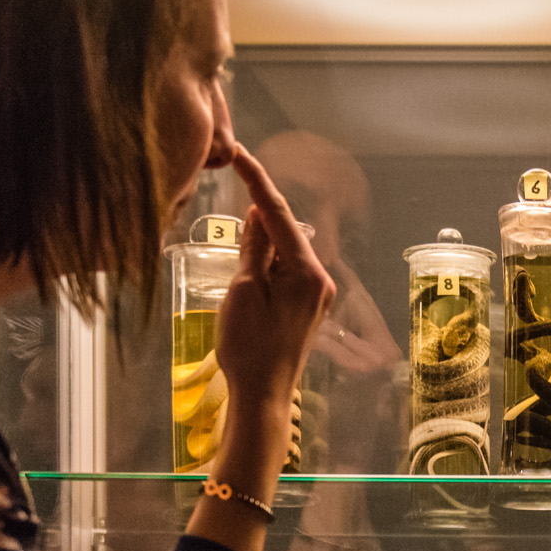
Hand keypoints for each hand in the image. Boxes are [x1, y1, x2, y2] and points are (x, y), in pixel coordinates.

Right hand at [217, 148, 335, 405]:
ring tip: (236, 271)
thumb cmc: (249, 348)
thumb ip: (255, 248)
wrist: (264, 396)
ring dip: (260, 247)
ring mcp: (317, 296)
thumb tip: (260, 214)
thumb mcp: (244, 290)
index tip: (240, 154)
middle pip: (286, 232)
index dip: (257, 182)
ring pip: (285, 253)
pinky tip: (248, 276)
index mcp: (307, 273)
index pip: (280, 215)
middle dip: (258, 219)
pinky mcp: (308, 308)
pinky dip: (266, 266)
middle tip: (229, 230)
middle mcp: (321, 280)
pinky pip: (286, 273)